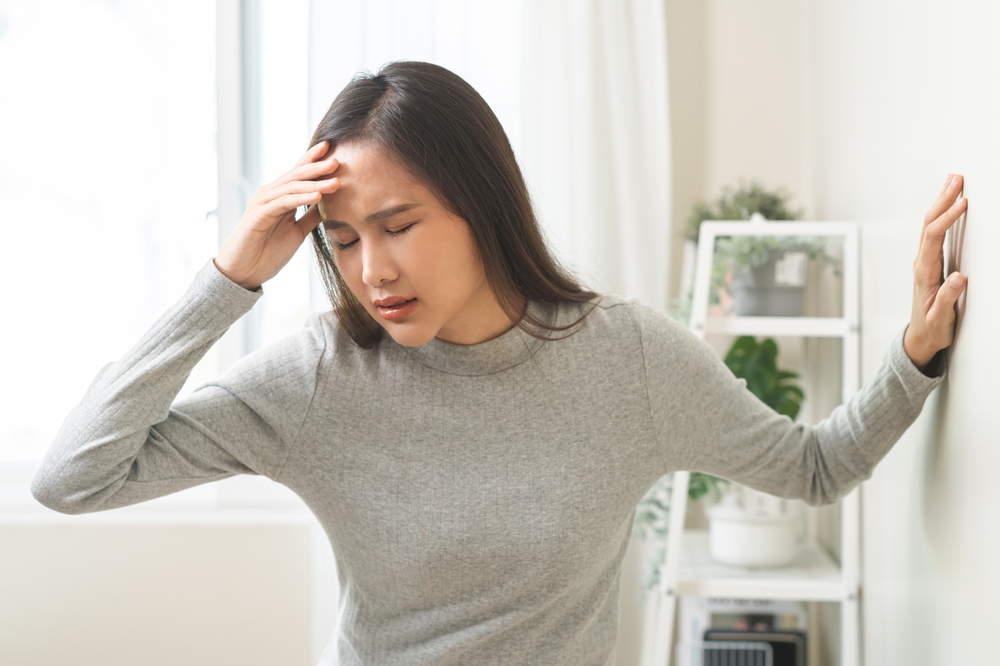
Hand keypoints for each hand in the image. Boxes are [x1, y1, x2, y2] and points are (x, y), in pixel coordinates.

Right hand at [214, 141, 340, 289]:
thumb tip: (328, 204)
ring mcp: (262, 203)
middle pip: (296, 175)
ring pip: (291, 187)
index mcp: (280, 197)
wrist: (245, 272)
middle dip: (317, 167)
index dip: (314, 160)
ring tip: (335, 181)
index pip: (298, 174)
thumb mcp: (297, 232)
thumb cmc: (268, 252)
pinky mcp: (258, 215)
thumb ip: (310, 217)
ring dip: (314, 183)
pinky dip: (301, 198)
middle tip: (338, 161)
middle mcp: (270, 195)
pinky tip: (318, 196)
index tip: (334, 150)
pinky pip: (283, 203)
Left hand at [903, 173, 967, 370]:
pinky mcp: (930, 263)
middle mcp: (922, 262)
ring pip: (930, 225)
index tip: (963, 202)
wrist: (921, 337)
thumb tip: (959, 277)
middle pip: (929, 224)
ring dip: (942, 202)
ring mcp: (924, 261)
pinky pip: (934, 233)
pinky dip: (943, 215)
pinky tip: (949, 205)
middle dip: (943, 199)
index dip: (948, 218)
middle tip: (957, 178)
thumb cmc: (932, 328)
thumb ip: (949, 297)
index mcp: (924, 272)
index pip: (934, 237)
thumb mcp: (941, 317)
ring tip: (953, 181)